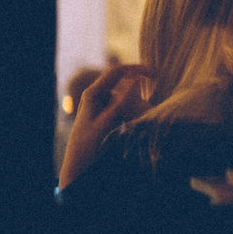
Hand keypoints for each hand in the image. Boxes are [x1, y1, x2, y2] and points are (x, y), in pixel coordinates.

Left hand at [58, 64, 152, 189]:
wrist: (77, 165)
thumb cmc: (88, 145)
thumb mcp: (107, 122)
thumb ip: (122, 102)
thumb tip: (136, 81)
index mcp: (93, 93)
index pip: (117, 72)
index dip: (136, 69)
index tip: (154, 73)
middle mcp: (97, 96)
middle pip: (123, 84)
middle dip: (138, 91)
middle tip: (151, 104)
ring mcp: (102, 106)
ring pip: (125, 98)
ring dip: (136, 106)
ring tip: (139, 121)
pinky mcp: (107, 115)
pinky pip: (124, 109)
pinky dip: (132, 114)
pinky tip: (134, 125)